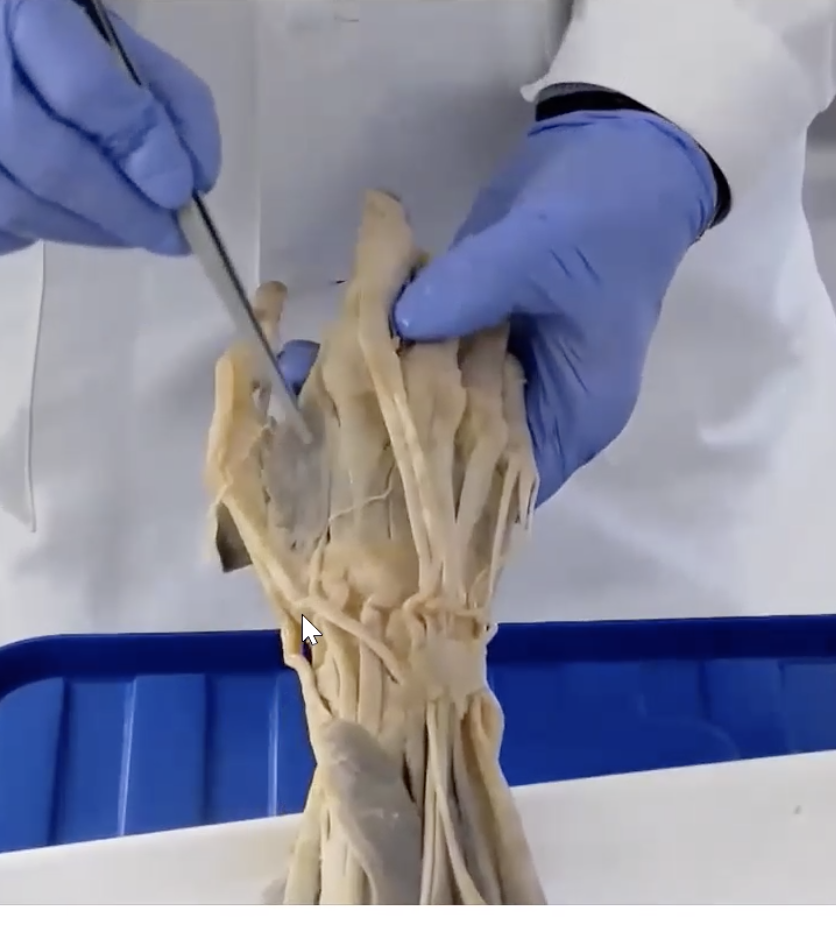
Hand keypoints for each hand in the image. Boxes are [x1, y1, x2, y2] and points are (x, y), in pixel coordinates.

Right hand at [0, 0, 219, 255]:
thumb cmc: (55, 26)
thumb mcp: (107, 30)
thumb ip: (159, 90)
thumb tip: (198, 174)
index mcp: (18, 11)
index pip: (88, 93)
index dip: (144, 150)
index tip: (183, 190)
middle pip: (55, 167)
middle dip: (126, 212)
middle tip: (172, 236)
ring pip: (21, 207)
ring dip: (92, 230)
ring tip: (133, 230)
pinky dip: (41, 231)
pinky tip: (75, 217)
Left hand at [279, 109, 715, 507]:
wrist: (617, 148)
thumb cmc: (606, 214)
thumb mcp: (542, 252)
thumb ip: (471, 291)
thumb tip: (394, 325)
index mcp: (574, 415)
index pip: (505, 486)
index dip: (443, 492)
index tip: (374, 479)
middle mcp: (537, 407)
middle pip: (464, 450)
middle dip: (398, 442)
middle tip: (321, 437)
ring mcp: (504, 368)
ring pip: (439, 403)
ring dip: (384, 393)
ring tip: (307, 392)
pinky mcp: (477, 330)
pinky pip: (429, 356)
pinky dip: (390, 350)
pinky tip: (333, 345)